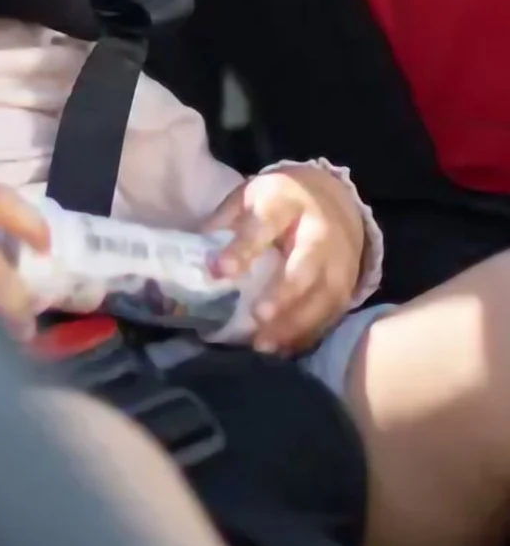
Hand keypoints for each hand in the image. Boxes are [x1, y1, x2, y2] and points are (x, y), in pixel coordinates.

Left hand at [204, 167, 363, 353]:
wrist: (333, 197)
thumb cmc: (279, 201)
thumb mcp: (250, 195)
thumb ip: (225, 221)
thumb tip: (198, 256)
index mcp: (287, 202)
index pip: (266, 223)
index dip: (244, 247)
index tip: (221, 270)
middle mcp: (319, 232)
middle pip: (306, 265)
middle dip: (283, 293)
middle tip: (258, 317)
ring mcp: (339, 261)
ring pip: (323, 296)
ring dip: (294, 324)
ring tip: (263, 345)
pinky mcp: (347, 286)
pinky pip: (330, 314)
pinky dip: (307, 335)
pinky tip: (283, 349)